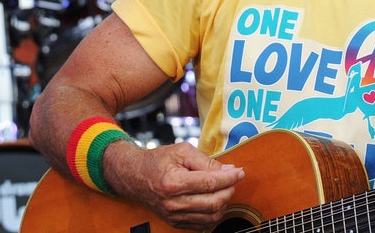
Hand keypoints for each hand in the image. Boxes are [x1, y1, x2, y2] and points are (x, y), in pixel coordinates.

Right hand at [106, 141, 244, 229]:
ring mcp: (174, 215)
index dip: (229, 178)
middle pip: (213, 203)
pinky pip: (202, 224)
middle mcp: (173, 202)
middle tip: (233, 179)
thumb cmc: (158, 161)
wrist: (134, 176)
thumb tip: (229, 169)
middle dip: (229, 190)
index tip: (239, 171)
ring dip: (224, 203)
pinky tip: (216, 200)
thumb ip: (206, 161)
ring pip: (211, 216)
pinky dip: (214, 214)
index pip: (210, 183)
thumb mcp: (182, 151)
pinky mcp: (175, 222)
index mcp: (173, 182)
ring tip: (225, 189)